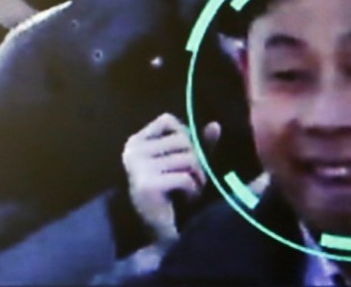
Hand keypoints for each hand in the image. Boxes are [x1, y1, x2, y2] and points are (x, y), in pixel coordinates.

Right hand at [122, 113, 220, 241]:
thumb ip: (196, 145)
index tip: (185, 155)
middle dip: (196, 159)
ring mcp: (139, 167)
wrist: (151, 231)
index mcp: (137, 142)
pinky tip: (187, 199)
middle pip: (182, 139)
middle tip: (194, 179)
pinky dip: (193, 190)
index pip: (167, 120)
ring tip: (192, 189)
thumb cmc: (167, 195)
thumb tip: (215, 126)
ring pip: (188, 158)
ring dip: (198, 177)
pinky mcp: (148, 184)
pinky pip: (186, 178)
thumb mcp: (180, 165)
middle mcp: (134, 151)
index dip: (184, 135)